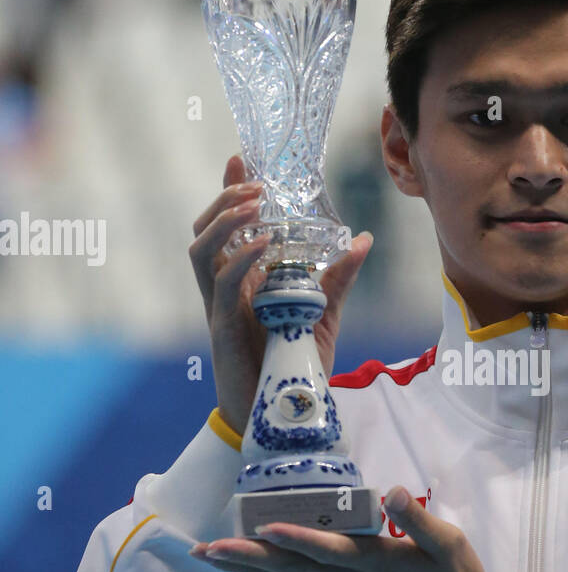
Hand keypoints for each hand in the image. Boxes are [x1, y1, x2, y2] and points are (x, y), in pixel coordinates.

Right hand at [189, 155, 372, 433]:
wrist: (282, 415)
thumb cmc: (294, 365)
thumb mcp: (324, 314)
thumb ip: (338, 278)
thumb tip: (362, 239)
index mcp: (244, 281)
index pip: (228, 226)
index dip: (229, 190)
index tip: (241, 156)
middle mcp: (226, 289)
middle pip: (205, 229)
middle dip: (224, 198)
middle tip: (253, 181)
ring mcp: (220, 307)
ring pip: (201, 250)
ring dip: (223, 221)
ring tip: (252, 202)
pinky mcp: (222, 328)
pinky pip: (222, 286)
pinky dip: (239, 260)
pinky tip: (260, 245)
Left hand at [189, 487, 491, 571]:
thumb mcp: (451, 545)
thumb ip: (418, 520)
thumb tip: (393, 492)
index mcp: (375, 564)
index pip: (328, 550)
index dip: (296, 539)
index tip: (263, 527)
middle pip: (291, 569)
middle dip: (246, 558)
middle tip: (203, 549)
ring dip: (246, 570)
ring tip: (209, 557)